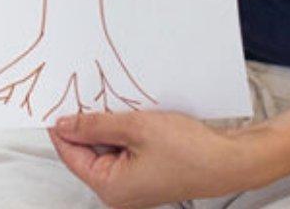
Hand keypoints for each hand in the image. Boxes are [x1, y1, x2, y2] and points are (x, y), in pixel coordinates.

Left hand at [47, 109, 287, 208]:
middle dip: (89, 124)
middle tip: (91, 95)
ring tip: (121, 106)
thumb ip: (95, 126)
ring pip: (107, 150)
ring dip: (110, 127)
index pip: (70, 154)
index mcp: (110, 188)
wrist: (230, 160)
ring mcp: (133, 187)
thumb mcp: (135, 128)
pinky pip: (124, 152)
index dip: (63, 126)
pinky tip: (135, 117)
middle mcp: (118, 193)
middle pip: (87, 153)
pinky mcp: (146, 177)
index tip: (59, 101)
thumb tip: (64, 125)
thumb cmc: (190, 151)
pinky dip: (125, 134)